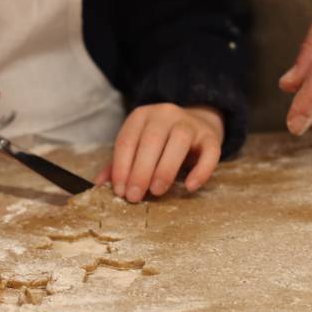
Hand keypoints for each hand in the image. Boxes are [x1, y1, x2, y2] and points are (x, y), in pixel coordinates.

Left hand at [94, 104, 223, 202]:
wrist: (196, 124)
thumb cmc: (160, 142)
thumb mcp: (137, 146)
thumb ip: (120, 163)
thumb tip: (100, 184)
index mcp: (142, 116)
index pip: (127, 140)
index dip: (121, 167)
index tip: (119, 191)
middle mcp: (165, 114)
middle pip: (151, 141)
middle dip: (140, 171)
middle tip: (135, 196)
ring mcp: (190, 123)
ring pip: (179, 142)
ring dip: (165, 169)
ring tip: (157, 191)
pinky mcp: (210, 137)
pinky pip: (209, 152)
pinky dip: (201, 170)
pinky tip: (190, 186)